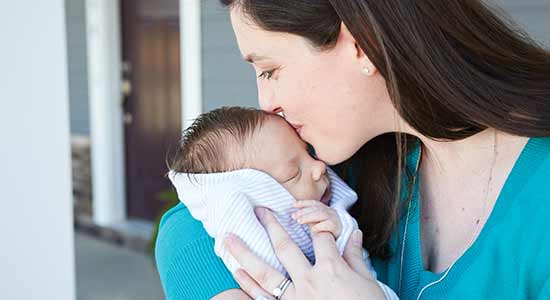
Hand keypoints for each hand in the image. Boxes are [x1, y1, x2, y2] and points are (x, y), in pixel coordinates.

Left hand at [224, 207, 384, 299]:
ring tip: (228, 238)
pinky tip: (237, 271)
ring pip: (264, 271)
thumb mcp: (368, 283)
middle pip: (285, 246)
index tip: (307, 216)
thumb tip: (354, 234)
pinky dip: (248, 285)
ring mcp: (295, 298)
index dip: (317, 224)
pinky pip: (263, 297)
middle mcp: (309, 280)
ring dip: (244, 253)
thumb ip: (356, 257)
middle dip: (271, 225)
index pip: (321, 236)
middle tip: (259, 211)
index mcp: (332, 268)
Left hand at [292, 200, 341, 237]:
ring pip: (321, 214)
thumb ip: (308, 217)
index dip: (303, 203)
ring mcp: (335, 219)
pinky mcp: (337, 227)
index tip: (293, 205)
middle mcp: (331, 212)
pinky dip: (320, 226)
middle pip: (316, 209)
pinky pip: (328, 224)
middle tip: (294, 216)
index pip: (313, 203)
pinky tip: (313, 229)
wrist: (337, 241)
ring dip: (308, 217)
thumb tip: (294, 215)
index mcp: (325, 209)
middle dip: (303, 211)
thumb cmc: (324, 231)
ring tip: (299, 221)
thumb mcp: (315, 222)